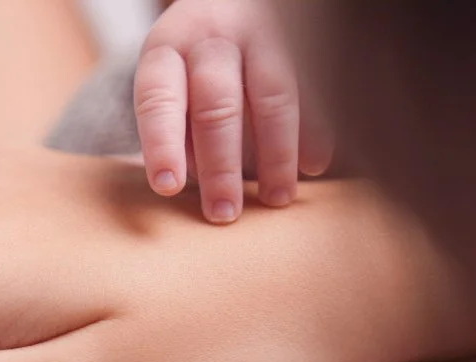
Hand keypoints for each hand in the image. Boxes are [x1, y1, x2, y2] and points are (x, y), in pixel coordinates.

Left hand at [135, 0, 332, 223]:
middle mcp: (213, 37)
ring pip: (273, 96)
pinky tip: (316, 166)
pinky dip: (316, 129)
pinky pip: (312, 87)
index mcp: (166, 50)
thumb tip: (190, 185)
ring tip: (277, 199)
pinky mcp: (303, 38)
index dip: (162, 144)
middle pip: (217, 104)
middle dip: (221, 165)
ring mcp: (263, 33)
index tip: (168, 188)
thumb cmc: (194, 61)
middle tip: (225, 214)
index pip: (159, 99)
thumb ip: (177, 127)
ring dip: (275, 154)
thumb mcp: (171, 79)